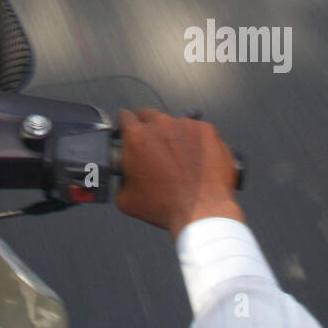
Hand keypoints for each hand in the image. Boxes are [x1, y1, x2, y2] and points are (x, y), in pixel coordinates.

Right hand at [115, 108, 242, 238]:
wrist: (201, 212)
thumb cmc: (165, 206)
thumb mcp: (125, 199)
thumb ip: (120, 178)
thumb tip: (125, 174)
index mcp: (136, 136)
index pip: (125, 117)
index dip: (125, 127)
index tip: (129, 134)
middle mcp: (160, 124)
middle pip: (149, 115)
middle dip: (149, 129)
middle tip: (154, 149)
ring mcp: (186, 125)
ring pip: (174, 124)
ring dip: (173, 137)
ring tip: (179, 160)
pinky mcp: (206, 130)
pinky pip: (197, 132)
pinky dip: (195, 143)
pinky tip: (196, 161)